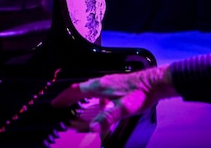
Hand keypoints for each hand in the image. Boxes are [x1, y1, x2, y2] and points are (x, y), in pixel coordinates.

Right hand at [50, 66, 175, 134]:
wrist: (155, 83)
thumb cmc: (139, 94)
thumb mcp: (123, 109)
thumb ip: (107, 118)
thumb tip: (91, 128)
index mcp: (100, 86)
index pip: (76, 90)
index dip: (64, 97)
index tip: (54, 104)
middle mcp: (103, 82)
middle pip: (81, 88)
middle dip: (69, 97)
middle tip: (60, 105)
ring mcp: (110, 82)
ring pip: (90, 89)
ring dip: (81, 97)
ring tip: (76, 105)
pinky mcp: (118, 84)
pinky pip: (100, 90)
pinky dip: (94, 98)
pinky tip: (101, 105)